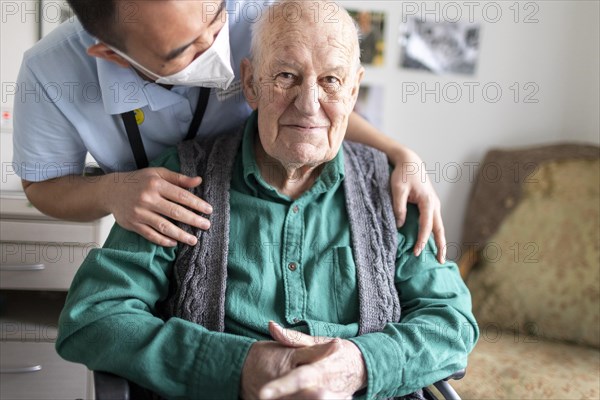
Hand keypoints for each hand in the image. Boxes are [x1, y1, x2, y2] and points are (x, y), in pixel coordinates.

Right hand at [105, 167, 211, 245]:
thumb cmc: (139, 181)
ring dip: (181, 235)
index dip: (197, 204)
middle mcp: (147, 198)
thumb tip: (198, 180)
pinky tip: (174, 243)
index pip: (181, 195)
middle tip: (206, 226)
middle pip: (175, 212)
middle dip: (193, 220)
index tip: (209, 210)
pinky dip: (163, 240)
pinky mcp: (133, 224)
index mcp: (156, 184)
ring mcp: (139, 212)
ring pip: (164, 226)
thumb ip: (178, 178)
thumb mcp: (158, 173)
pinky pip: (150, 235)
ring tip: (193, 240)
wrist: (111, 190)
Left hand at [258, 322, 365, 398]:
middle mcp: (324, 386)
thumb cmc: (336, 352)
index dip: (281, 387)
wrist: (362, 366)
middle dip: (283, 397)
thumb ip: (293, 338)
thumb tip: (271, 326)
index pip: (297, 379)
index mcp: (319, 369)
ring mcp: (330, 397)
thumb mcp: (316, 341)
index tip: (263, 393)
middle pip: (303, 397)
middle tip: (262, 397)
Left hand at [390, 148, 445, 263]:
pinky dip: (435, 232)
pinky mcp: (431, 204)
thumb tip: (399, 225)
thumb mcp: (397, 189)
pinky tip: (433, 241)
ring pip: (439, 226)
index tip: (416, 252)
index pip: (426, 226)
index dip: (422, 241)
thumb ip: (399, 207)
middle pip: (439, 229)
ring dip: (440, 241)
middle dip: (441, 246)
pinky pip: (434, 221)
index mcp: (427, 201)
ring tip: (440, 256)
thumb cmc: (403, 174)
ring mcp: (434, 204)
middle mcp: (434, 204)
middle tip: (441, 262)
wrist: (410, 161)